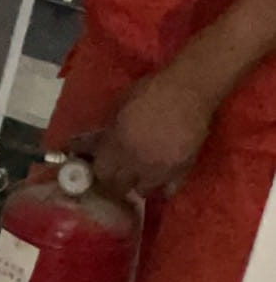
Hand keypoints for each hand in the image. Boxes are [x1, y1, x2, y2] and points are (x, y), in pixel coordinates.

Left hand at [91, 69, 214, 198]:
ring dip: (139, 184)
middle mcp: (135, 163)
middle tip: (118, 175)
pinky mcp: (182, 171)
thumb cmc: (151, 91)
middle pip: (119, 187)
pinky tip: (162, 177)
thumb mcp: (119, 106)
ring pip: (143, 191)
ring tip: (141, 175)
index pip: (101, 173)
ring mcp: (160, 170)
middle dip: (116, 182)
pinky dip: (164, 187)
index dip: (100, 172)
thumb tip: (93, 145)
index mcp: (117, 146)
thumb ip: (107, 131)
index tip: (101, 168)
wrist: (188, 90)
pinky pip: (169, 190)